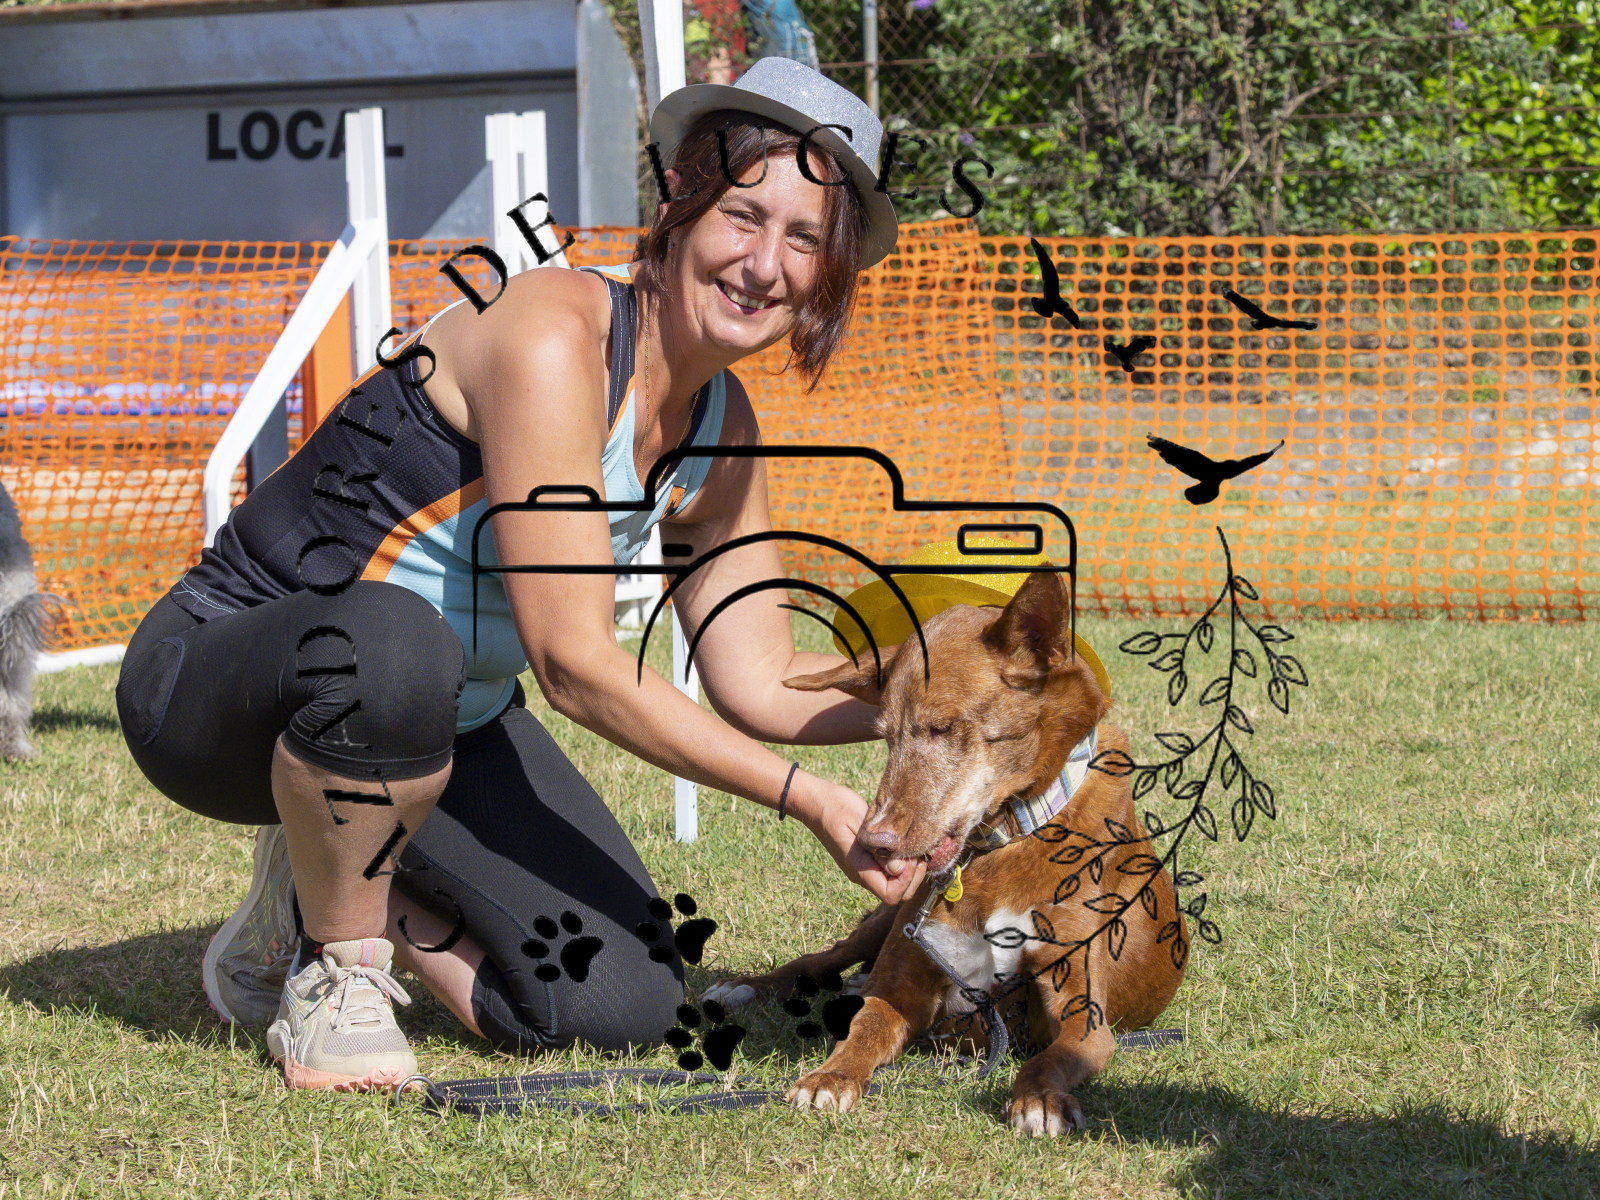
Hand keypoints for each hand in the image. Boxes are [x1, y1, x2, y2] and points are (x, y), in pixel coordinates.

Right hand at [800, 781, 926, 904]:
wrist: (816, 802)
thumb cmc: (836, 807)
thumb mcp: (859, 822)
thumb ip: (878, 847)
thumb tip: (900, 869)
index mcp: (859, 869)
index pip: (890, 894)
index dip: (906, 880)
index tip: (910, 857)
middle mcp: (862, 874)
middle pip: (897, 894)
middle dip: (913, 877)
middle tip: (917, 852)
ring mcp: (865, 868)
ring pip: (895, 884)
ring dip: (910, 870)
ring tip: (913, 847)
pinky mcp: (868, 859)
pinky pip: (890, 871)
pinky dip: (903, 863)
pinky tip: (906, 844)